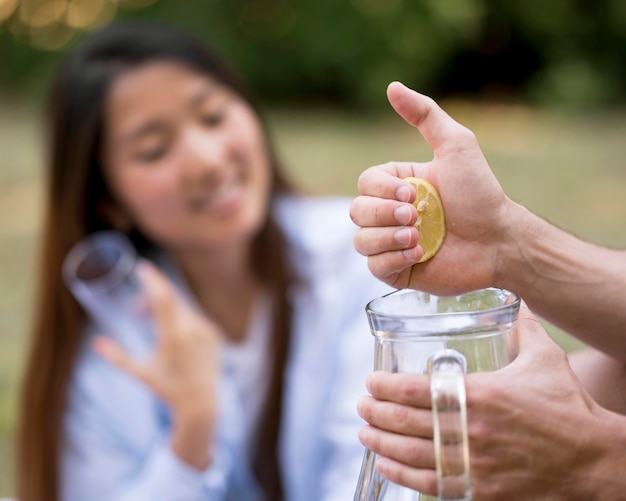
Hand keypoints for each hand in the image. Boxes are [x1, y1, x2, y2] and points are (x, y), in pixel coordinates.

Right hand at [93, 261, 220, 468]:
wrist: (201, 403)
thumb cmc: (167, 388)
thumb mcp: (140, 373)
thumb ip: (117, 358)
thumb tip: (96, 344)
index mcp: (173, 337)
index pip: (162, 298)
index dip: (152, 280)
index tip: (142, 267)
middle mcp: (193, 330)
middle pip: (171, 300)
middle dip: (151, 298)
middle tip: (135, 309)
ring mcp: (206, 331)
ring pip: (181, 309)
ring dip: (163, 310)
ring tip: (146, 322)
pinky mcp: (214, 334)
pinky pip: (193, 318)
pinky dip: (178, 318)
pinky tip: (169, 333)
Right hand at [350, 81, 519, 293]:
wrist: (499, 241)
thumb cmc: (480, 194)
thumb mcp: (456, 146)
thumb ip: (425, 115)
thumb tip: (392, 86)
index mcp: (398, 186)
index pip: (365, 183)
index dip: (382, 190)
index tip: (413, 193)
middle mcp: (391, 214)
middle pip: (356, 211)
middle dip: (384, 214)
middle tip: (417, 216)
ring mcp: (392, 243)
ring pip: (360, 241)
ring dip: (386, 238)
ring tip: (418, 238)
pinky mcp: (399, 271)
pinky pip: (374, 266)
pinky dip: (392, 259)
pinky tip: (419, 254)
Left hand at [357, 304, 625, 499]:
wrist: (592, 458)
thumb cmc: (567, 406)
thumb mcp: (545, 359)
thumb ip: (524, 328)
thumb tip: (516, 303)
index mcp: (480, 394)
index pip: (417, 389)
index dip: (386, 387)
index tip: (370, 382)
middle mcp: (470, 430)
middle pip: (406, 422)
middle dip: (375, 413)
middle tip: (360, 405)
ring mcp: (473, 463)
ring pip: (412, 455)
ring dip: (381, 443)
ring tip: (364, 433)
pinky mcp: (480, 490)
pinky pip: (431, 485)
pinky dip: (403, 475)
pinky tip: (386, 465)